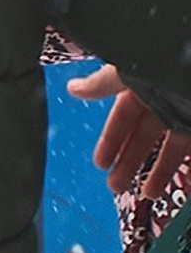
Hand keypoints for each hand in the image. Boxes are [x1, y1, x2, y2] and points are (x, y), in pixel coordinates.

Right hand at [73, 64, 190, 194]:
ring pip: (170, 150)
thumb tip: (73, 88)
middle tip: (115, 185)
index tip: (100, 162)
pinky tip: (186, 186)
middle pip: (143, 137)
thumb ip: (103, 84)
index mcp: (141, 85)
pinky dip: (190, 172)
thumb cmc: (168, 58)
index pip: (121, 118)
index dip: (110, 140)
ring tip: (148, 193)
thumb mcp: (129, 71)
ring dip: (158, 173)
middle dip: (128, 161)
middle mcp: (163, 101)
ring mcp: (185, 115)